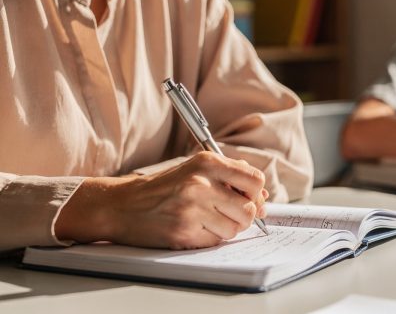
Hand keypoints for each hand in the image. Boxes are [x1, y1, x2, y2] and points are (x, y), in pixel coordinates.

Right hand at [55, 152, 268, 249]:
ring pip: (235, 228)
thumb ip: (232, 177)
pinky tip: (195, 227)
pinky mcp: (183, 232)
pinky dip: (211, 237)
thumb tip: (264, 197)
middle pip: (249, 209)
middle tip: (229, 213)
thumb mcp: (197, 169)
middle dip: (244, 215)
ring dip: (227, 228)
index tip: (248, 197)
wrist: (123, 205)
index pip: (255, 181)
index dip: (256, 193)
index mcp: (207, 163)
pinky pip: (216, 241)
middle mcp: (200, 183)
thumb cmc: (165, 187)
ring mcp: (192, 209)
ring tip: (209, 219)